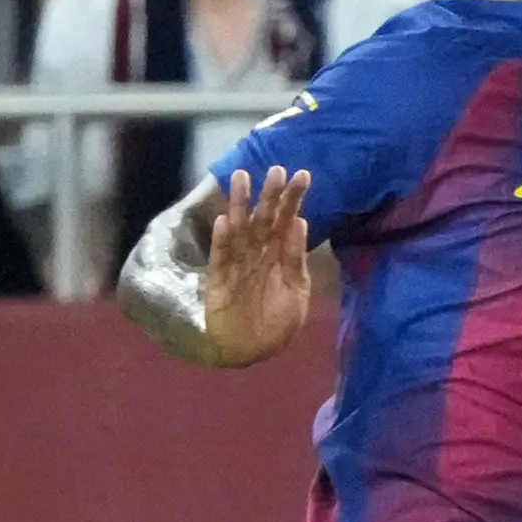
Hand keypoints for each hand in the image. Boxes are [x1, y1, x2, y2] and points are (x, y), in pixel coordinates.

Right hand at [201, 167, 315, 364]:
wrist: (252, 352)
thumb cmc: (276, 324)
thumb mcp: (296, 294)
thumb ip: (296, 260)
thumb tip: (301, 222)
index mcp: (279, 255)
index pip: (287, 220)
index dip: (293, 198)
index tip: (302, 175)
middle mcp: (258, 253)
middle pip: (264, 218)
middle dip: (269, 195)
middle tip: (276, 170)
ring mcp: (237, 263)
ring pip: (239, 229)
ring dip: (239, 205)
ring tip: (241, 179)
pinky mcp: (218, 278)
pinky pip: (221, 256)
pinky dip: (223, 240)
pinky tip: (225, 222)